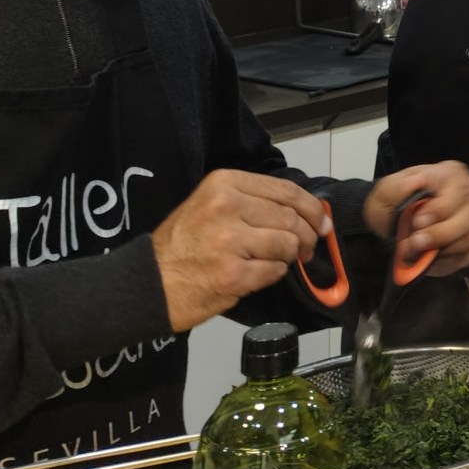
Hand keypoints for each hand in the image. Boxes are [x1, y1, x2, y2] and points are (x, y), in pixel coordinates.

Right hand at [152, 170, 331, 332]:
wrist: (146, 284)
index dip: (312, 207)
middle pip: (291, 218)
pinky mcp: (232, 274)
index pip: (286, 190)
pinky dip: (274, 274)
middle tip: (307, 248)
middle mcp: (227, 207)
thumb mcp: (209, 205)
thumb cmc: (181, 245)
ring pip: (287, 244)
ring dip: (290, 256)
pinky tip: (258, 273)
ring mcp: (229, 241)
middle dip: (308, 236)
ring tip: (278, 261)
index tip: (322, 220)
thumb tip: (304, 210)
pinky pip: (274, 271)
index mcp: (224, 184)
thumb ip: (251, 201)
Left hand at [363, 162, 468, 274]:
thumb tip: (416, 183)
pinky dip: (448, 261)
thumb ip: (397, 187)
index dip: (439, 209)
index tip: (417, 223)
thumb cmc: (395, 202)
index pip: (458, 189)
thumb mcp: (386, 191)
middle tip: (415, 244)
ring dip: (443, 250)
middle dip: (440, 234)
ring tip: (418, 253)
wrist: (394, 221)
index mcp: (452, 173)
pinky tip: (430, 259)